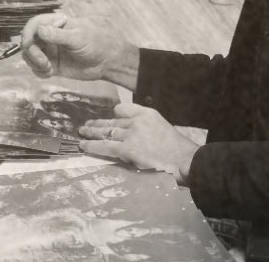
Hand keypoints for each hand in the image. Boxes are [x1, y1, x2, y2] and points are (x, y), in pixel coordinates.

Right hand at [18, 14, 137, 83]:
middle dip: (32, 53)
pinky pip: (36, 68)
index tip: (28, 44)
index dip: (27, 33)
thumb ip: (58, 35)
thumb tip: (39, 30)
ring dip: (34, 63)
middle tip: (43, 62)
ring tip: (48, 69)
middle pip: (28, 41)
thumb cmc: (96, 44)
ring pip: (29, 55)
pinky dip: (39, 71)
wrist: (107, 63)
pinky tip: (50, 73)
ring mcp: (49, 50)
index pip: (34, 24)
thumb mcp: (78, 38)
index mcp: (56, 24)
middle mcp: (49, 36)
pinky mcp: (51, 64)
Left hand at [80, 103, 200, 182]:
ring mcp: (131, 134)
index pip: (124, 108)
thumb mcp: (163, 129)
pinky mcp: (127, 149)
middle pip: (112, 121)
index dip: (115, 114)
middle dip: (98, 124)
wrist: (186, 161)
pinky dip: (91, 146)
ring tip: (82, 133)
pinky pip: (104, 146)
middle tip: (87, 125)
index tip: (110, 117)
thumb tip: (133, 134)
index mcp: (148, 114)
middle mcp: (138, 121)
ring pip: (106, 132)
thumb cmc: (178, 151)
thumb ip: (147, 128)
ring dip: (91, 133)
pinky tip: (83, 146)